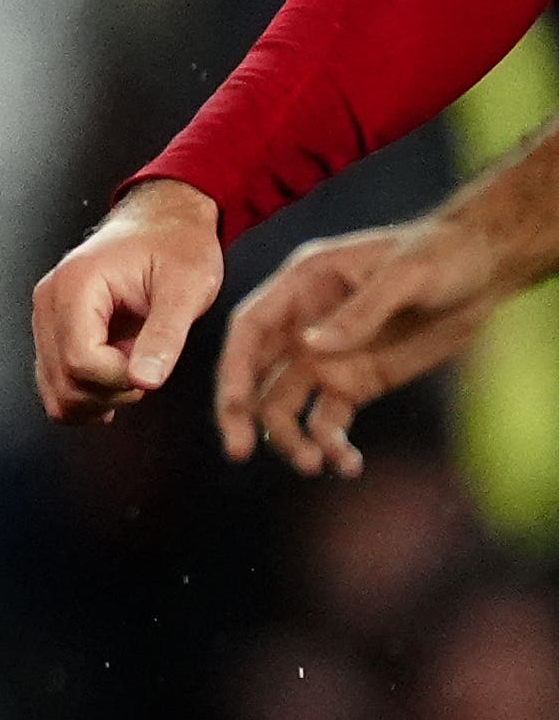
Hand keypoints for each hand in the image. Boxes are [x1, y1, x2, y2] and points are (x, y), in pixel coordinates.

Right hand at [30, 181, 224, 422]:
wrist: (163, 222)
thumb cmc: (178, 247)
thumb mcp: (186, 288)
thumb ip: (164, 336)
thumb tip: (145, 382)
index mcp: (76, 286)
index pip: (80, 360)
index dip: (120, 378)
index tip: (154, 364)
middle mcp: (49, 302)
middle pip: (63, 381)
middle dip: (111, 392)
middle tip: (149, 368)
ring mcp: (47, 318)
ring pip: (54, 390)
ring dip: (99, 398)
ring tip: (135, 372)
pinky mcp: (54, 331)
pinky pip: (56, 381)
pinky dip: (87, 395)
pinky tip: (118, 385)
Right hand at [212, 212, 509, 472]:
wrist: (484, 271)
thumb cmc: (440, 254)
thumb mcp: (406, 274)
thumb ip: (360, 311)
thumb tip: (310, 345)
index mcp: (302, 286)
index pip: (251, 328)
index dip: (235, 365)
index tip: (235, 404)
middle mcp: (302, 326)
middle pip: (256, 374)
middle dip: (242, 414)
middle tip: (238, 451)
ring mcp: (326, 358)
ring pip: (287, 406)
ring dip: (291, 438)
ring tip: (314, 464)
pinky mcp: (355, 384)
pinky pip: (330, 421)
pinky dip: (332, 446)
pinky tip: (348, 465)